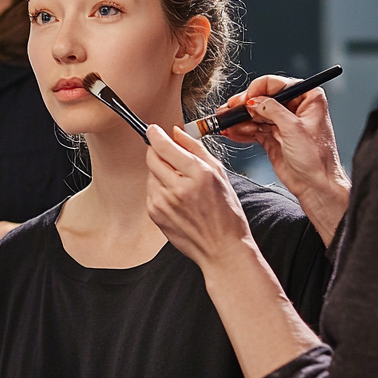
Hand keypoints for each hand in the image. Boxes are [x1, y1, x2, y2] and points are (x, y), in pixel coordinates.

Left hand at [146, 124, 320, 377]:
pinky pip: (151, 192)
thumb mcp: (219, 174)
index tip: (152, 128)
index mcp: (198, 174)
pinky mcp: (155, 214)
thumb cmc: (226, 212)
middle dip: (158, 152)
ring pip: (150, 174)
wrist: (222, 248)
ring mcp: (164, 202)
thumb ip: (196, 148)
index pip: (164, 146)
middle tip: (170, 156)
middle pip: (152, 157)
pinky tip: (177, 199)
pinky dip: (160, 190)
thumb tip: (175, 131)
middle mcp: (178, 187)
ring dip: (160, 173)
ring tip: (181, 185)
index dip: (155, 134)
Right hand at [221, 75, 349, 243]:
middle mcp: (295, 108)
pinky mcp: (272, 137)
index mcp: (308, 99)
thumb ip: (272, 110)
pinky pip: (253, 130)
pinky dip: (241, 131)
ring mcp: (282, 123)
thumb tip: (253, 100)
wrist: (315, 185)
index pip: (277, 85)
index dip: (258, 90)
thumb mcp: (293, 128)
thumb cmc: (317, 158)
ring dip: (239, 120)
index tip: (245, 99)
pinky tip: (231, 132)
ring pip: (255, 115)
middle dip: (243, 106)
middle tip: (229, 110)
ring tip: (225, 124)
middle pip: (262, 99)